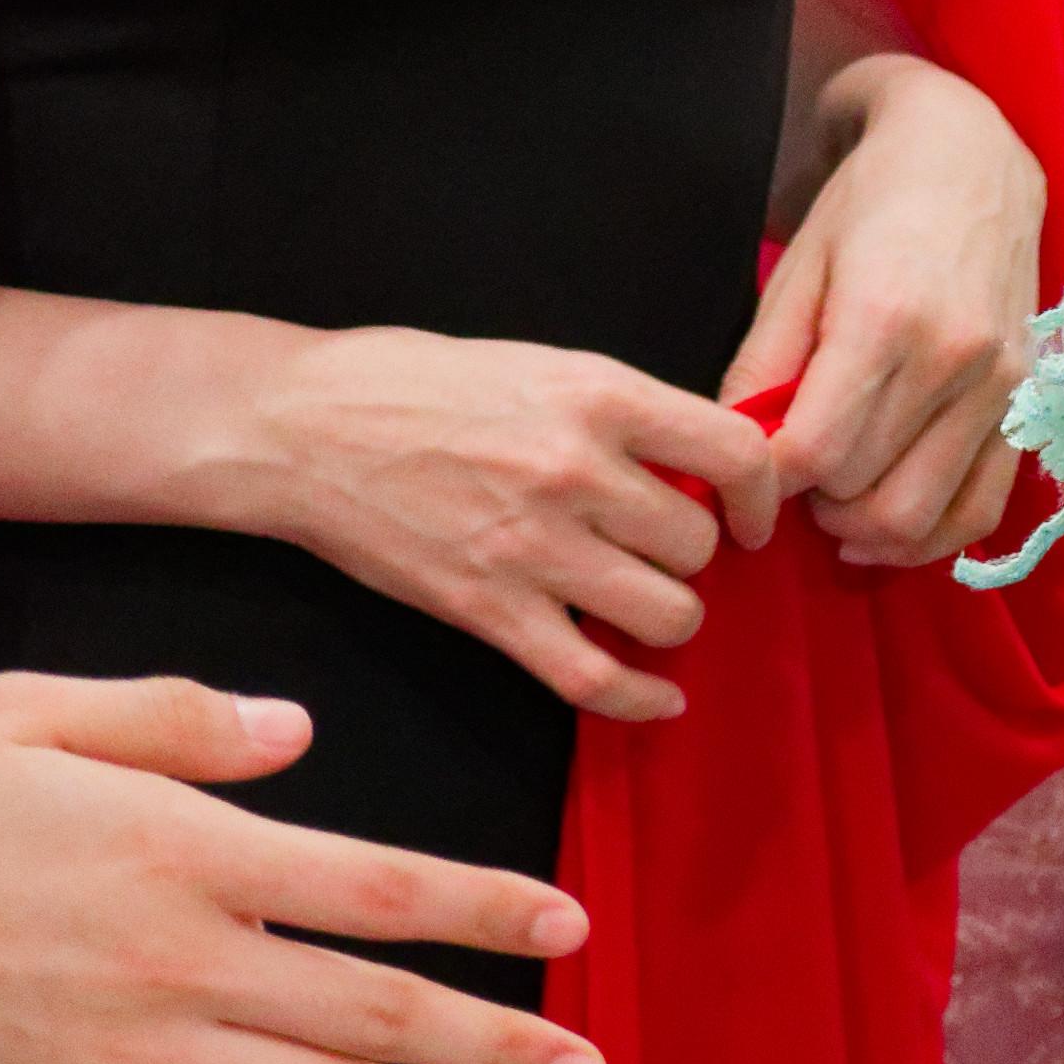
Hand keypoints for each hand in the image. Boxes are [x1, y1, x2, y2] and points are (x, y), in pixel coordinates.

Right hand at [0, 673, 605, 1063]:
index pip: (380, 887)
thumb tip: (297, 728)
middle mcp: (186, 962)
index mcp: (189, 852)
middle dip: (500, 1039)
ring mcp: (140, 1054)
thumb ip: (181, 717)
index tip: (568, 932)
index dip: (487, 911)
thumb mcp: (37, 709)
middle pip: (378, 1009)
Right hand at [243, 325, 780, 723]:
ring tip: (647, 601)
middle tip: (663, 551)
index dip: (762, 492)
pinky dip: (641, 698)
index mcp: (601, 396)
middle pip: (698, 543)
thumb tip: (702, 462)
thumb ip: (625, 413)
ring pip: (667, 613)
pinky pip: (593, 676)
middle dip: (694, 554)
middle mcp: (578, 472)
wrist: (301, 426)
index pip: (738, 452)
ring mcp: (533, 547)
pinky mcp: (487, 610)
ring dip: (671, 616)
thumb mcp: (544, 365)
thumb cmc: (419, 383)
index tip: (749, 513)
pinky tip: (661, 698)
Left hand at [731, 53, 1046, 563]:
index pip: (812, 453)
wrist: (972, 159)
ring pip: (918, 515)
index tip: (746, 470)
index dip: (764, 480)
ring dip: (860, 526)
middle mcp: (954, 360)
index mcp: (884, 319)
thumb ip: (762, 365)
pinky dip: (928, 539)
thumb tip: (735, 453)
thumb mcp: (796, 270)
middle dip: (809, 498)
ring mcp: (1001, 385)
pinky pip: (982, 509)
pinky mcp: (1027, 401)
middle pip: (860, 490)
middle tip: (787, 473)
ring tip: (830, 500)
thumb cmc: (869, 206)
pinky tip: (884, 527)